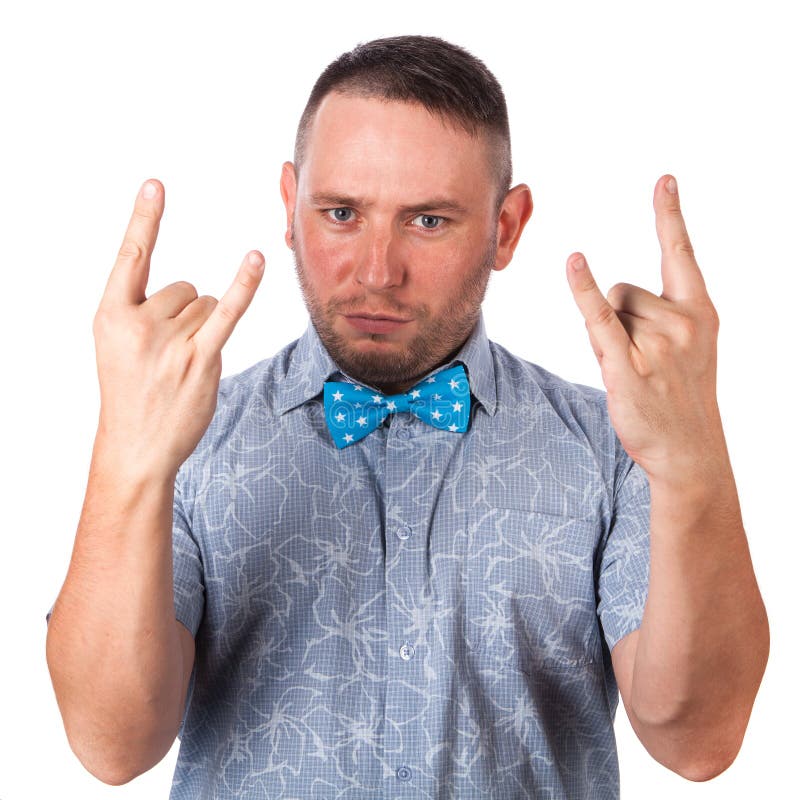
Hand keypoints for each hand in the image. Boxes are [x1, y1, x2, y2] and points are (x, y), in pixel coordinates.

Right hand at [92, 179, 264, 477]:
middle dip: (185, 315)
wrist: (136, 446)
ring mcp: (170, 343)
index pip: (131, 256)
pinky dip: (244, 285)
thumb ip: (141, 311)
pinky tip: (256, 260)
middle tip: (167, 355)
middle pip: (184, 288)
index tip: (156, 184)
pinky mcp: (200, 359)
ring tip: (181, 364)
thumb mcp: (116, 346)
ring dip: (203, 329)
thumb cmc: (131, 392)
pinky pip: (228, 312)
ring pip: (205, 305)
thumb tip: (193, 293)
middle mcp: (138, 324)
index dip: (145, 219)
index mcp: (109, 314)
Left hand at [567, 175, 722, 483]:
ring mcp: (657, 345)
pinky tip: (574, 262)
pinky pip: (600, 319)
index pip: (680, 253)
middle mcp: (682, 322)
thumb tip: (608, 292)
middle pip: (624, 290)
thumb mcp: (686, 349)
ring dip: (609, 337)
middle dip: (620, 319)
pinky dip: (583, 291)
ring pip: (608, 311)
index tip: (664, 179)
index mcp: (700, 311)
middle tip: (641, 358)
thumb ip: (657, 315)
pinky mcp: (629, 367)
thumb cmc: (682, 396)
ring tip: (634, 370)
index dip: (670, 215)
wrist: (690, 449)